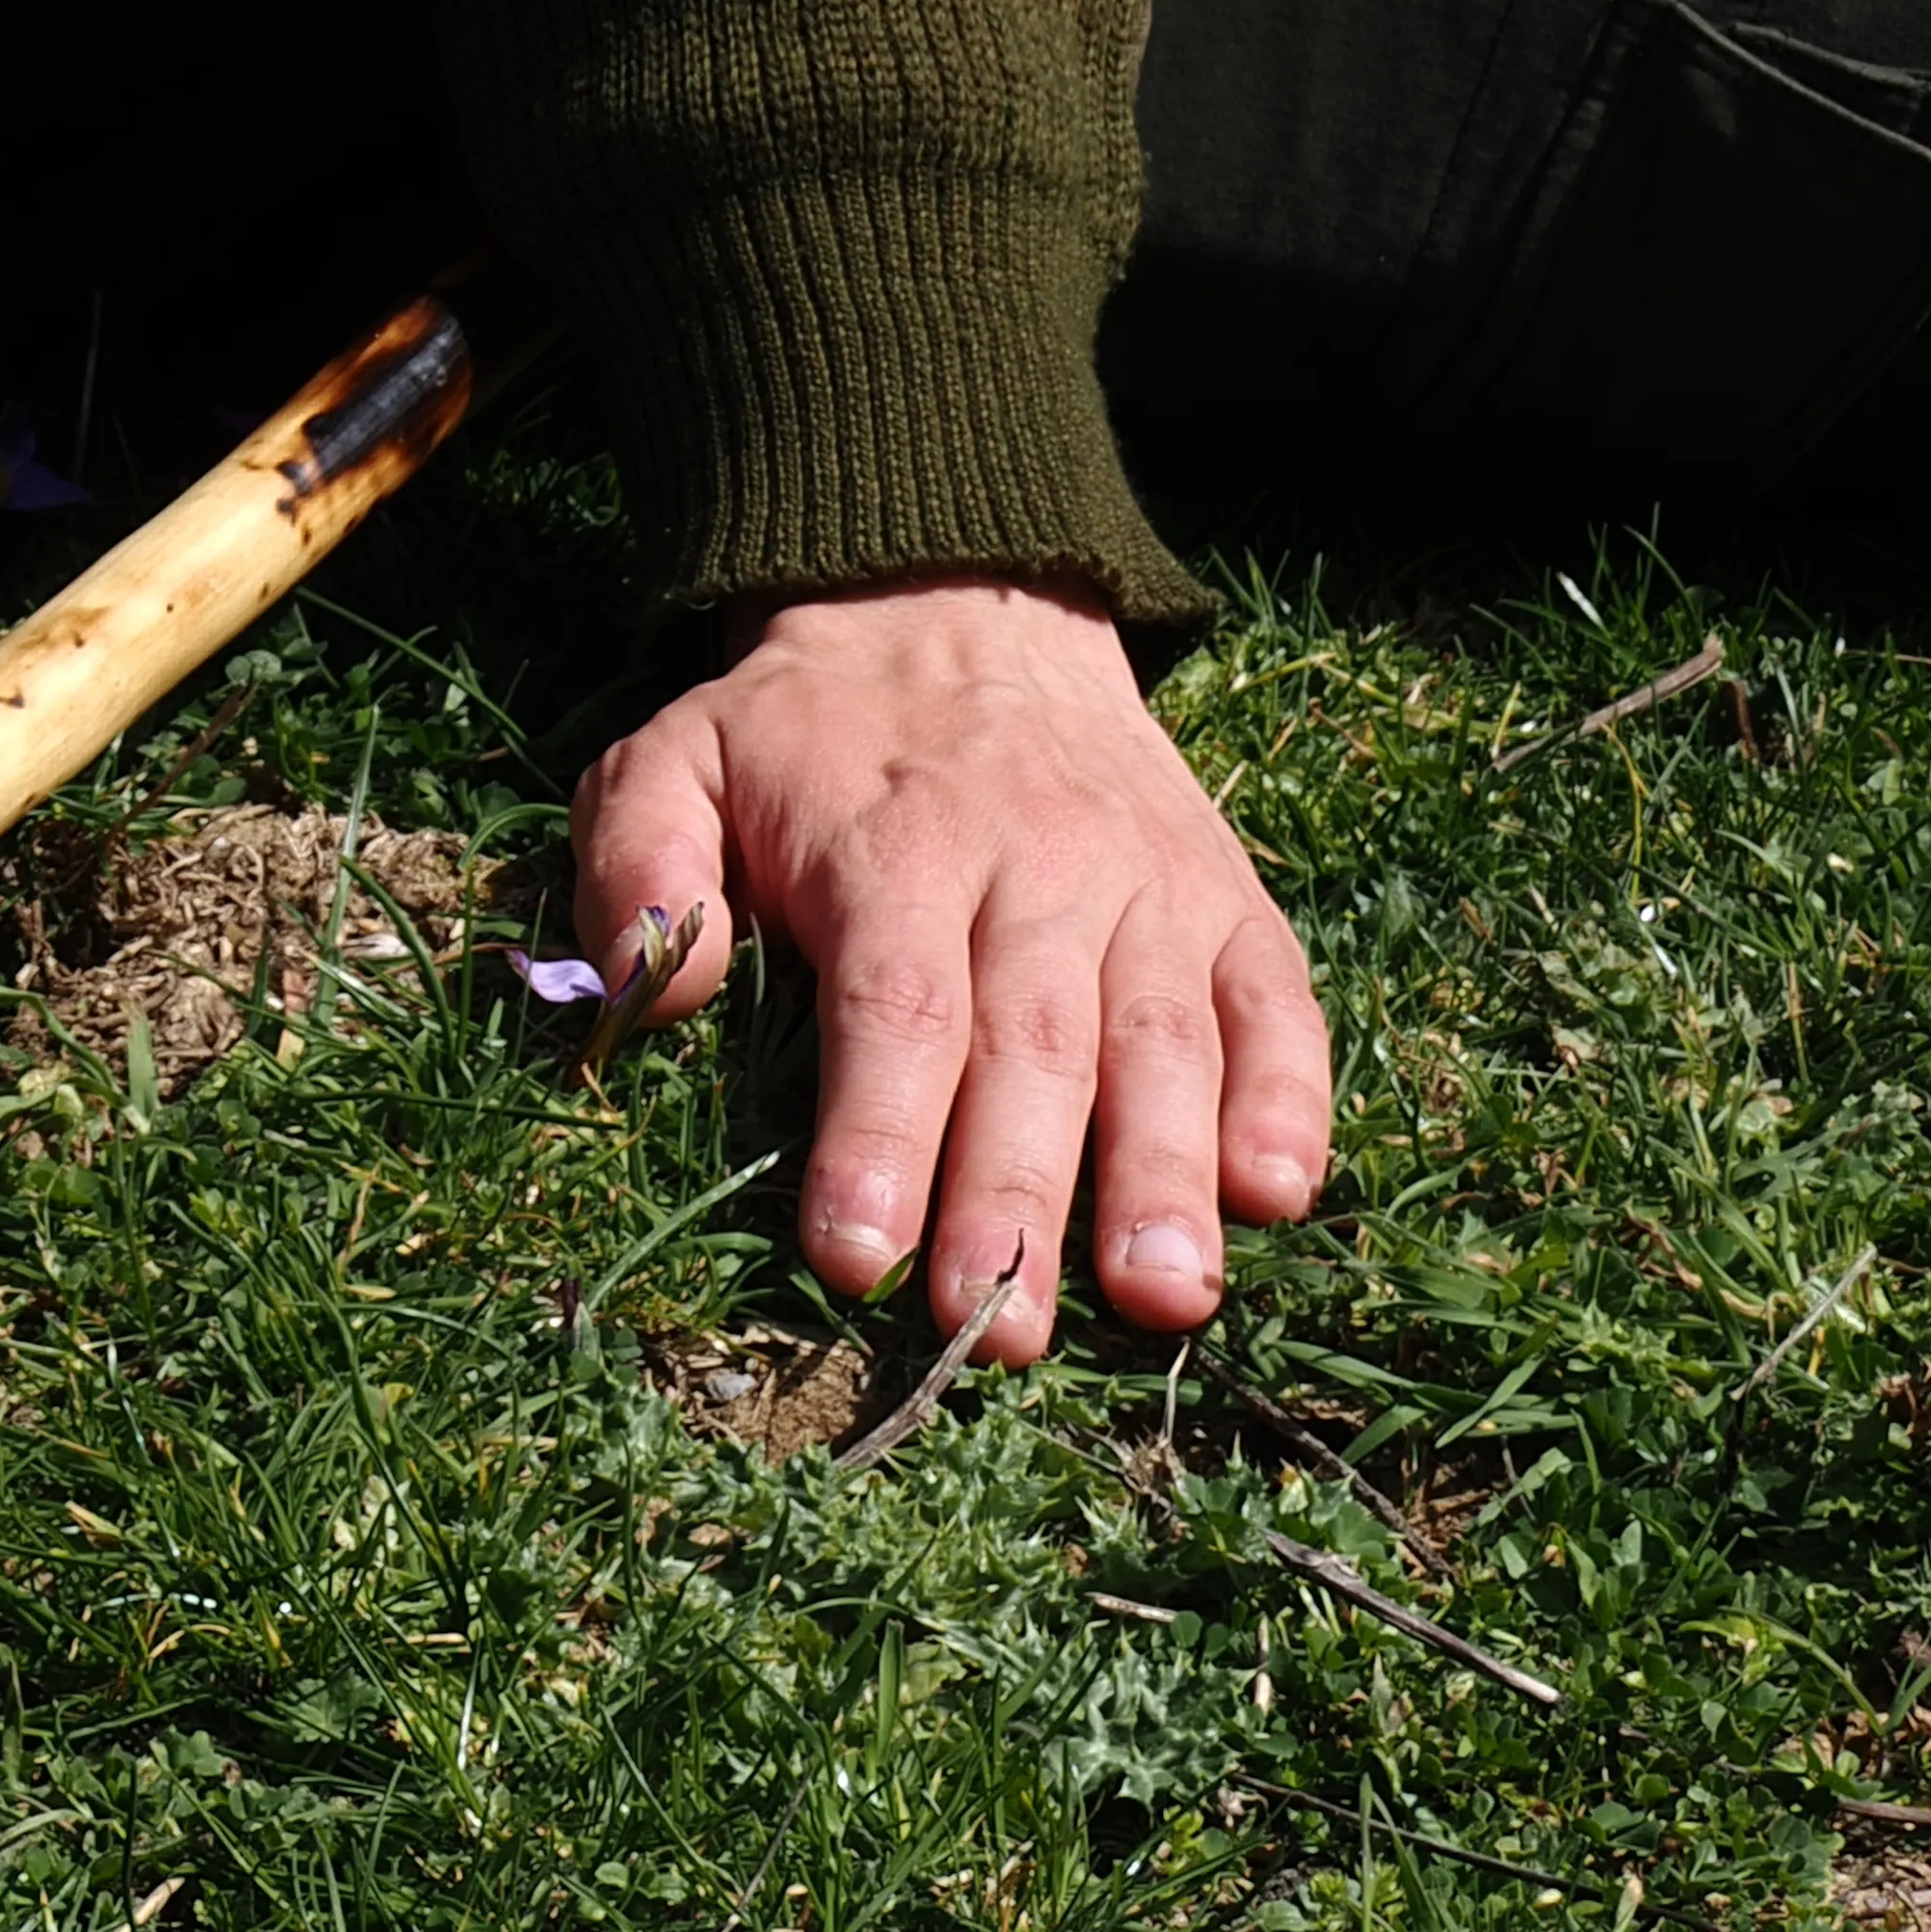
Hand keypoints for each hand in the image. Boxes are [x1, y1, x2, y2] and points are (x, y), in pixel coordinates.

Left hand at [569, 577, 1329, 1355]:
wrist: (964, 602)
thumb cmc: (806, 729)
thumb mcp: (676, 754)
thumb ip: (641, 863)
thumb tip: (642, 990)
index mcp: (892, 845)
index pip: (894, 1005)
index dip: (879, 1134)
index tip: (857, 1253)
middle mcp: (1035, 867)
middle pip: (1033, 1045)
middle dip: (1018, 1195)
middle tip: (1006, 1329)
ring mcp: (1146, 885)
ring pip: (1163, 1036)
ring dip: (1164, 1173)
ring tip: (1162, 1299)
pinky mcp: (1225, 899)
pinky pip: (1273, 998)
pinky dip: (1289, 1095)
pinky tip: (1278, 1194)